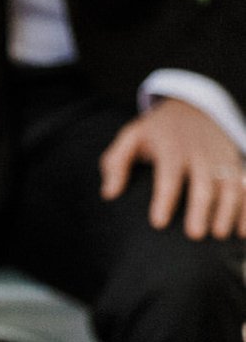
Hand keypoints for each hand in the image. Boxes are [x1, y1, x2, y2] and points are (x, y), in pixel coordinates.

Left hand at [101, 97, 245, 240]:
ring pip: (231, 186)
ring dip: (228, 211)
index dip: (164, 199)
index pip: (169, 175)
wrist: (193, 106)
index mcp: (173, 148)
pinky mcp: (236, 164)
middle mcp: (201, 155)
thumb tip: (108, 194)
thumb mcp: (131, 137)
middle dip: (201, 209)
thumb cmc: (156, 130)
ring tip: (219, 235)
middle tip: (194, 235)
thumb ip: (116, 163)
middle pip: (204, 183)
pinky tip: (243, 233)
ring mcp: (222, 159)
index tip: (158, 223)